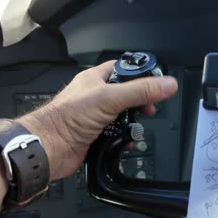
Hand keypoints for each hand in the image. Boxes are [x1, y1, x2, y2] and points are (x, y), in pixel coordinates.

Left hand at [18, 61, 177, 179]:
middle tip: (149, 109)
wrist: (50, 148)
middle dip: (140, 103)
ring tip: (138, 127)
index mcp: (95, 79)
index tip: (156, 83)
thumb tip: (167, 83)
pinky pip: (117, 135)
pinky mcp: (96, 136)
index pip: (123, 69)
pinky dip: (125, 139)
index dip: (140, 74)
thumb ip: (140, 90)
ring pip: (123, 116)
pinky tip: (129, 141)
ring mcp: (96, 117)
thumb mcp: (110, 98)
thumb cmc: (68, 117)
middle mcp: (95, 96)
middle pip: (126, 95)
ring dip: (133, 123)